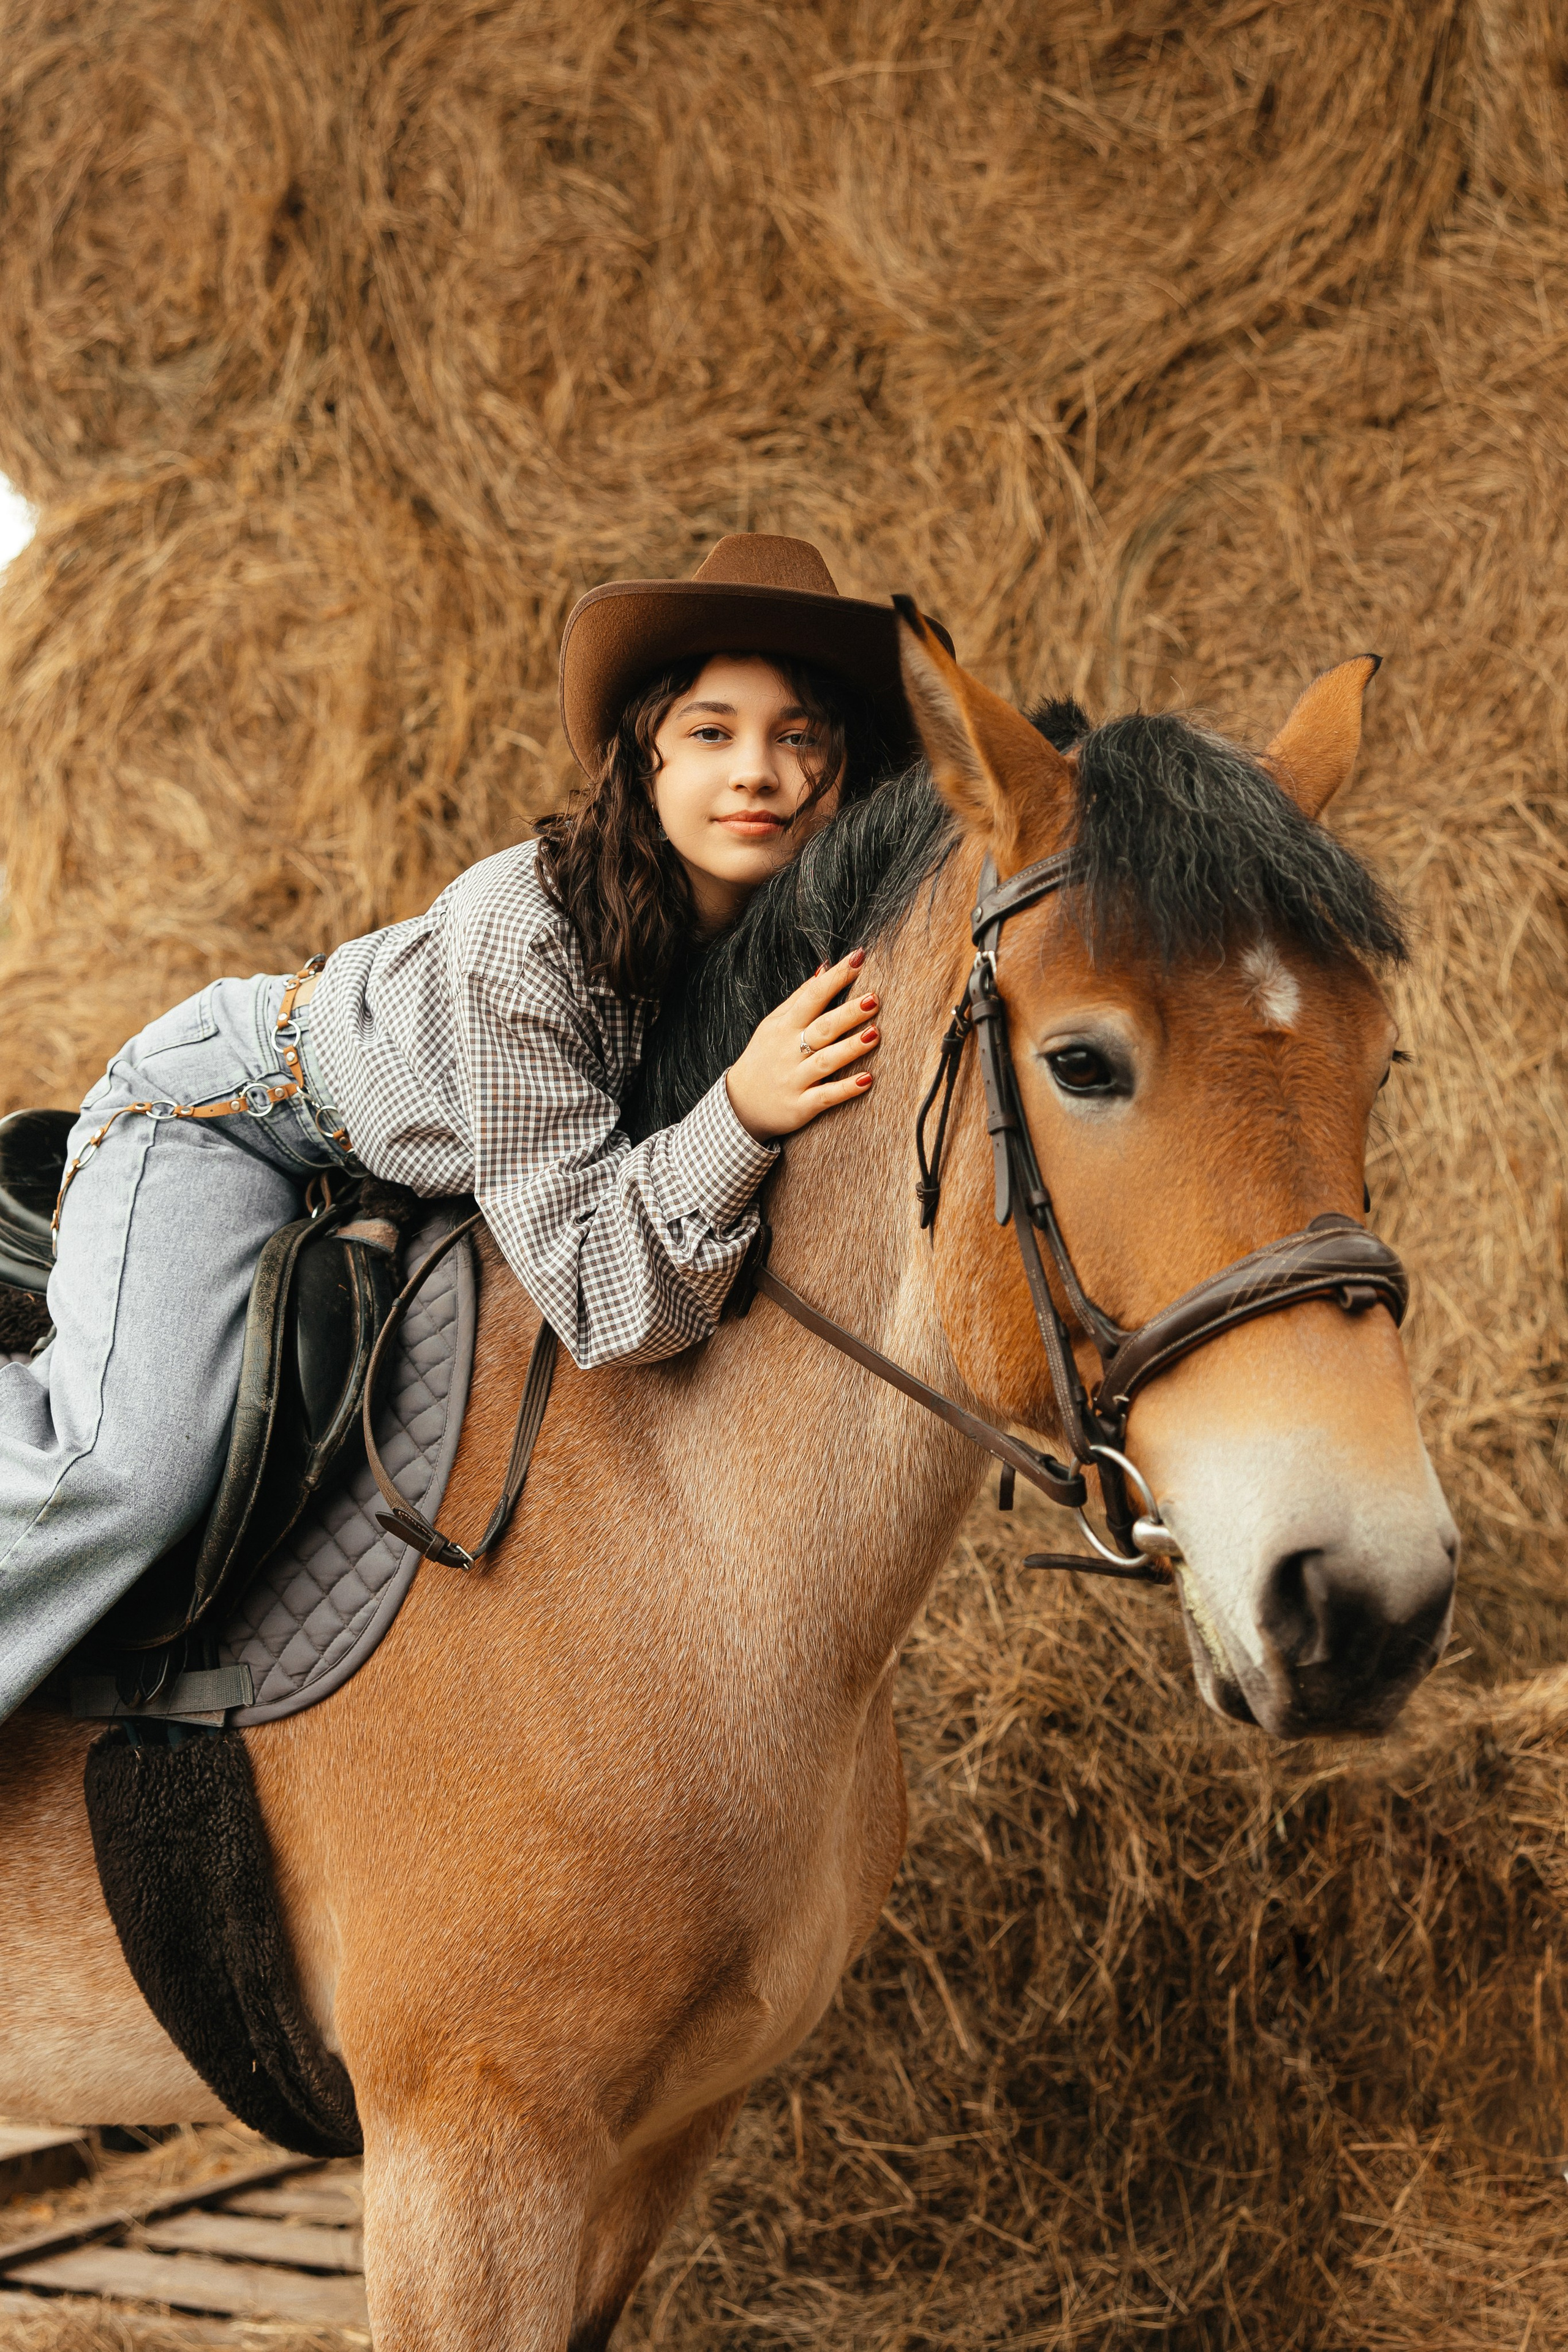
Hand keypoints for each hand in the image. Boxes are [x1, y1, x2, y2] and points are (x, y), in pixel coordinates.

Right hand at [725, 951, 880, 1140]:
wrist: (739, 1105)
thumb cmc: (764, 1058)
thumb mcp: (773, 1025)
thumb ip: (800, 998)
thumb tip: (825, 968)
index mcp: (784, 1027)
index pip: (812, 996)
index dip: (836, 977)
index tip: (859, 958)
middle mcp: (789, 1051)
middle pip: (822, 1028)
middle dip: (848, 1013)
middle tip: (874, 999)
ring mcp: (795, 1079)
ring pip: (825, 1061)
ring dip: (850, 1048)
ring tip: (875, 1034)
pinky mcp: (800, 1106)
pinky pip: (826, 1096)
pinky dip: (846, 1089)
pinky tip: (867, 1080)